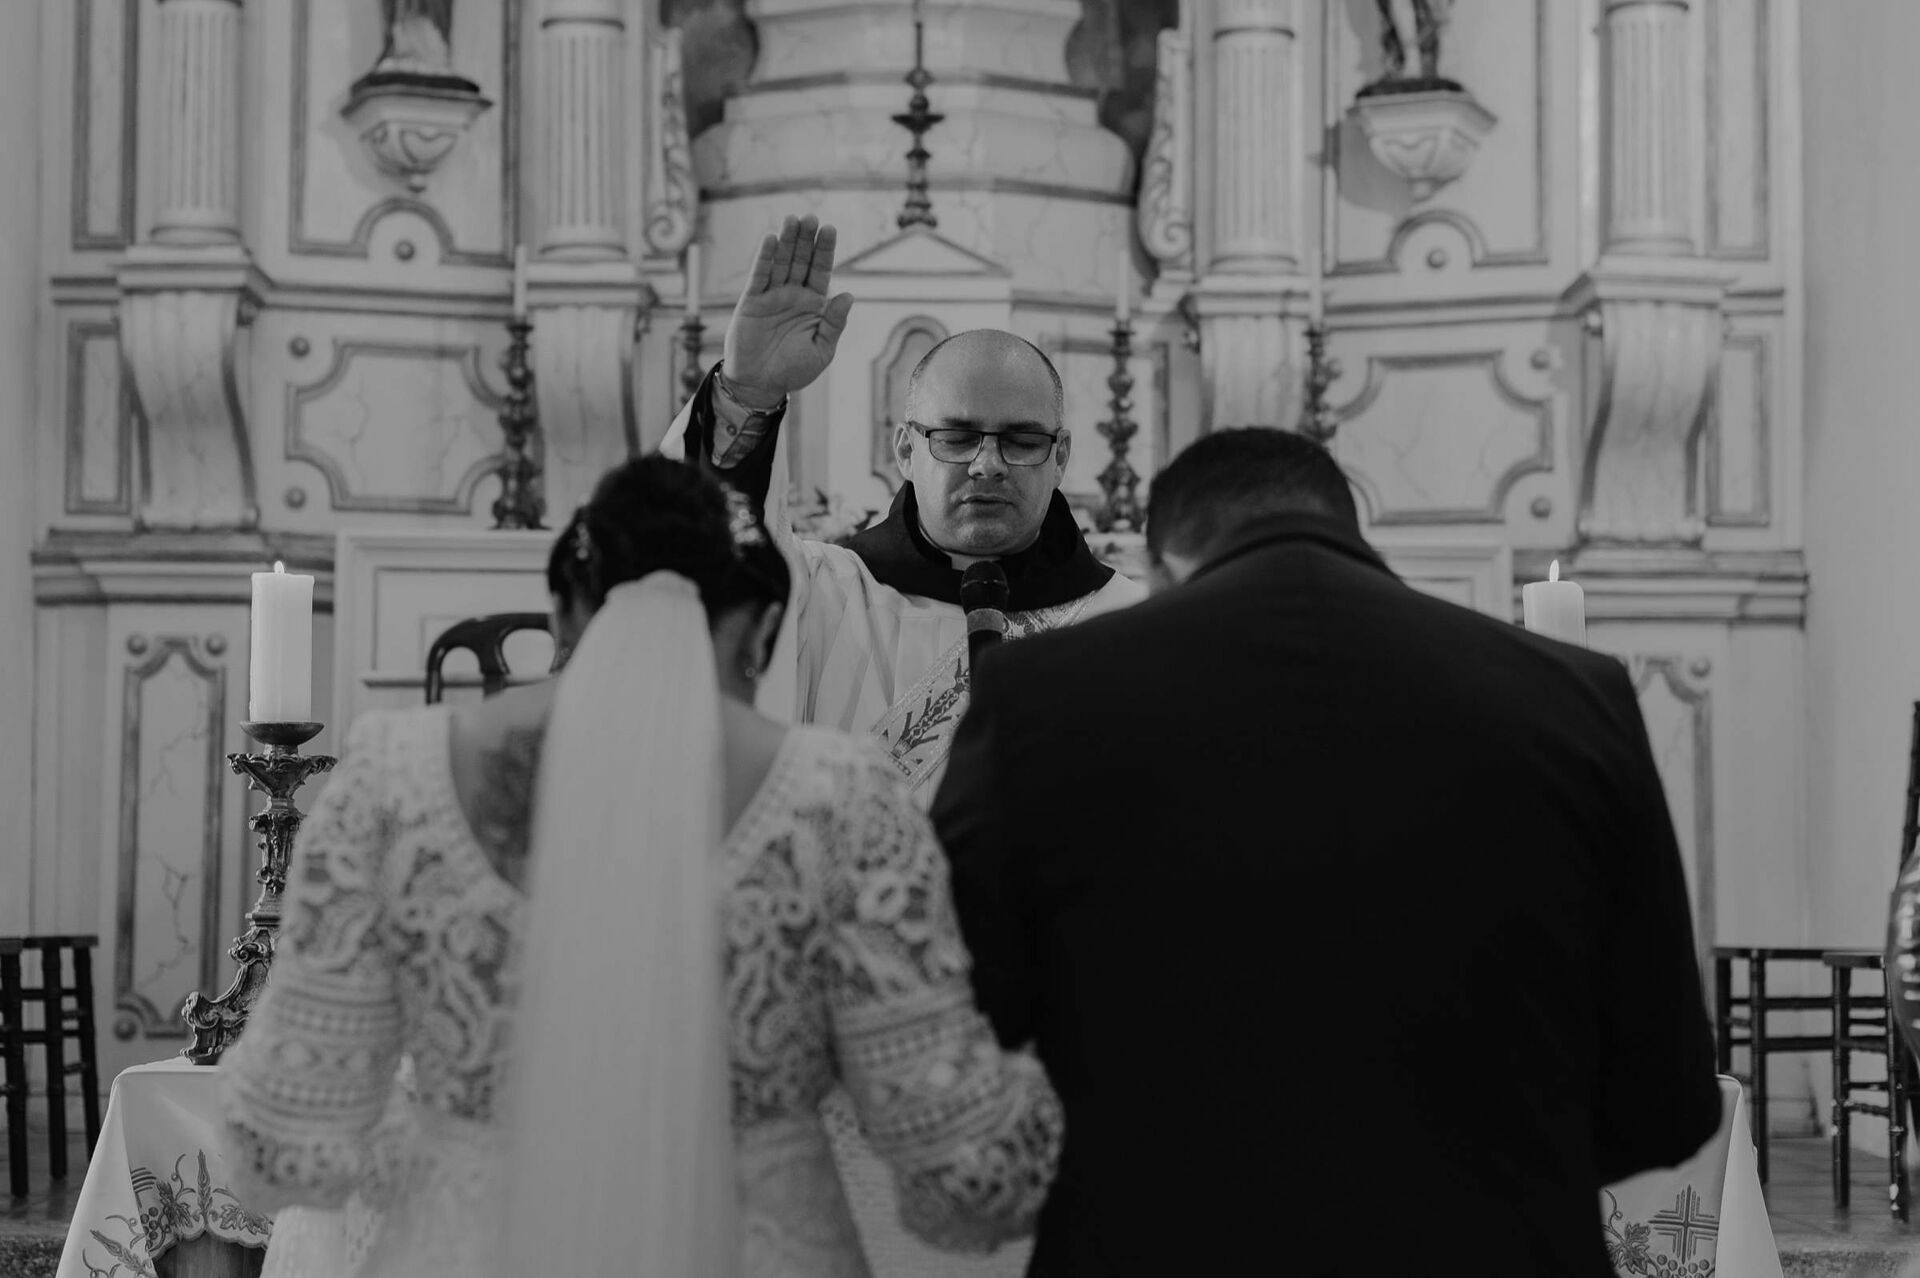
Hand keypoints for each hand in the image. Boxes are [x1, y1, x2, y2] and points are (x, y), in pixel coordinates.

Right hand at [722, 215, 855, 406]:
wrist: (761, 385)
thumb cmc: (794, 370)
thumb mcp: (822, 350)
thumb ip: (834, 323)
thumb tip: (848, 295)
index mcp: (813, 304)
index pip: (821, 271)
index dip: (825, 250)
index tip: (830, 228)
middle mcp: (793, 295)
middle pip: (801, 260)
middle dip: (806, 239)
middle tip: (811, 216)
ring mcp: (772, 296)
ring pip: (780, 263)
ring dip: (786, 241)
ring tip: (792, 219)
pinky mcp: (752, 302)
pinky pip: (759, 276)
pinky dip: (764, 258)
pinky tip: (770, 239)